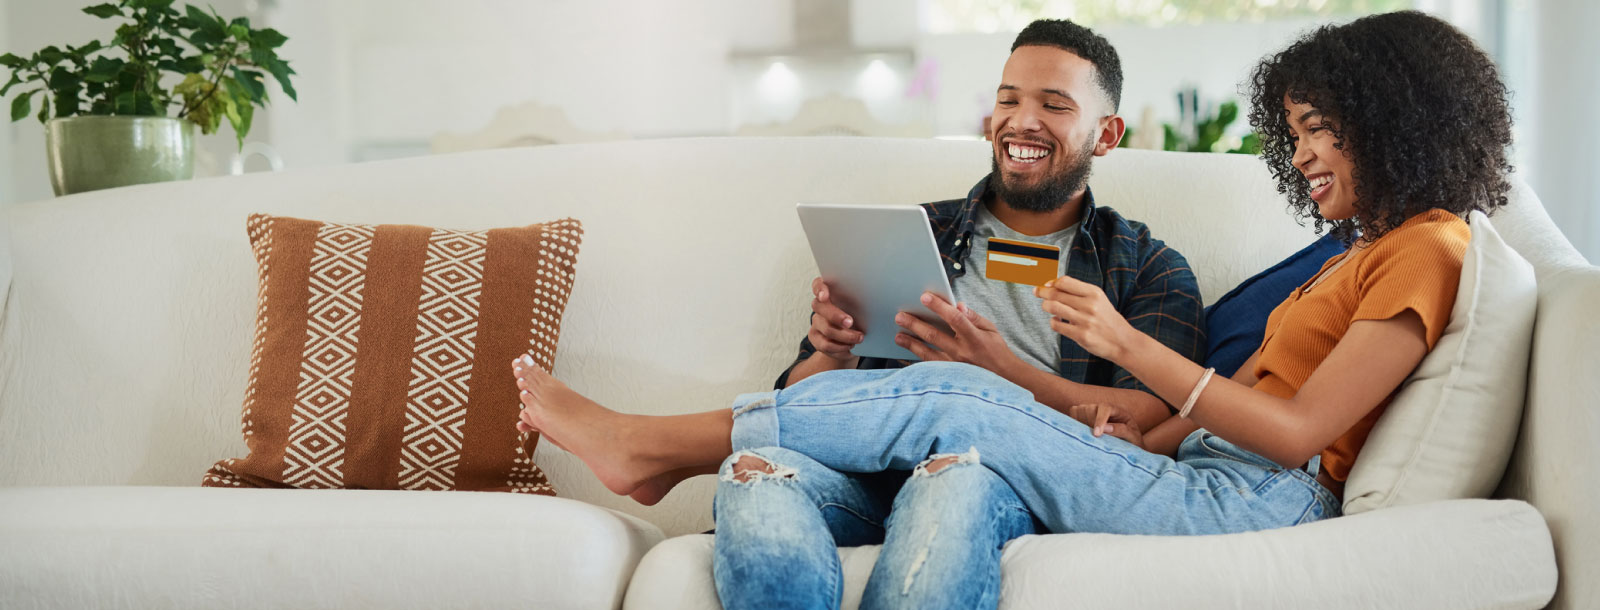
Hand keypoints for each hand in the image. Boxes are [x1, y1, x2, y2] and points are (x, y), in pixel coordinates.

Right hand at [809, 277, 863, 361]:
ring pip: (826, 328)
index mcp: (831, 292)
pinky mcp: (816, 338)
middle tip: (850, 322)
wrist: (852, 341)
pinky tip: (850, 346)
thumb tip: (879, 298)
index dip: (820, 289)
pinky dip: (840, 347)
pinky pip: (826, 344)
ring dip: (845, 335)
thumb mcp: (864, 307)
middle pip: (819, 306)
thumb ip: (864, 300)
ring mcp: (816, 322)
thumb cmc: (861, 318)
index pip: (818, 285)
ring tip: (859, 338)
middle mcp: (820, 306)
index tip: (825, 296)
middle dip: (835, 315)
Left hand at [894, 291, 1022, 374]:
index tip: (924, 297)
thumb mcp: (991, 330)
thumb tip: (958, 305)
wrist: (1005, 381)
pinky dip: (915, 363)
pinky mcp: (950, 378)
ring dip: (911, 344)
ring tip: (898, 336)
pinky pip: (929, 370)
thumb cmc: (996, 352)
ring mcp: (954, 367)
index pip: (955, 318)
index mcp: (974, 338)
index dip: (939, 307)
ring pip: (928, 354)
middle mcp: (962, 352)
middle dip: (915, 324)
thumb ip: (974, 317)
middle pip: (934, 336)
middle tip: (900, 316)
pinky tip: (904, 357)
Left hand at [1035, 276, 1138, 361]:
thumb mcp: (1099, 300)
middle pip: (1056, 294)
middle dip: (1042, 292)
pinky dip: (1053, 321)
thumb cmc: (1107, 319)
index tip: (1046, 284)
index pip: (1065, 282)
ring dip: (1046, 306)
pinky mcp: (1081, 335)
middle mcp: (1089, 305)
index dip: (1052, 282)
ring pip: (1053, 307)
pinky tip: (1056, 320)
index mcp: (1094, 293)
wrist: (1123, 341)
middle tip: (1037, 292)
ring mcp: (1085, 321)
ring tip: (1046, 307)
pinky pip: (1057, 325)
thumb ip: (1079, 292)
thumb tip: (1052, 284)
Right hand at [1067, 403, 1145, 448]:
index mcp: (1118, 410)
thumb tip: (1105, 429)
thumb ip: (1122, 431)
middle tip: (1094, 438)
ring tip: (1088, 436)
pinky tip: (1082, 432)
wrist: (1126, 443)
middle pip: (1089, 408)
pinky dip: (1074, 421)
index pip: (1105, 408)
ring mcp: (1092, 409)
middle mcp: (1103, 407)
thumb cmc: (1131, 441)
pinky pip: (1073, 412)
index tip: (1096, 434)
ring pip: (1079, 409)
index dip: (1099, 420)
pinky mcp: (1082, 414)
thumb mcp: (1133, 437)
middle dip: (1089, 423)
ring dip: (1081, 423)